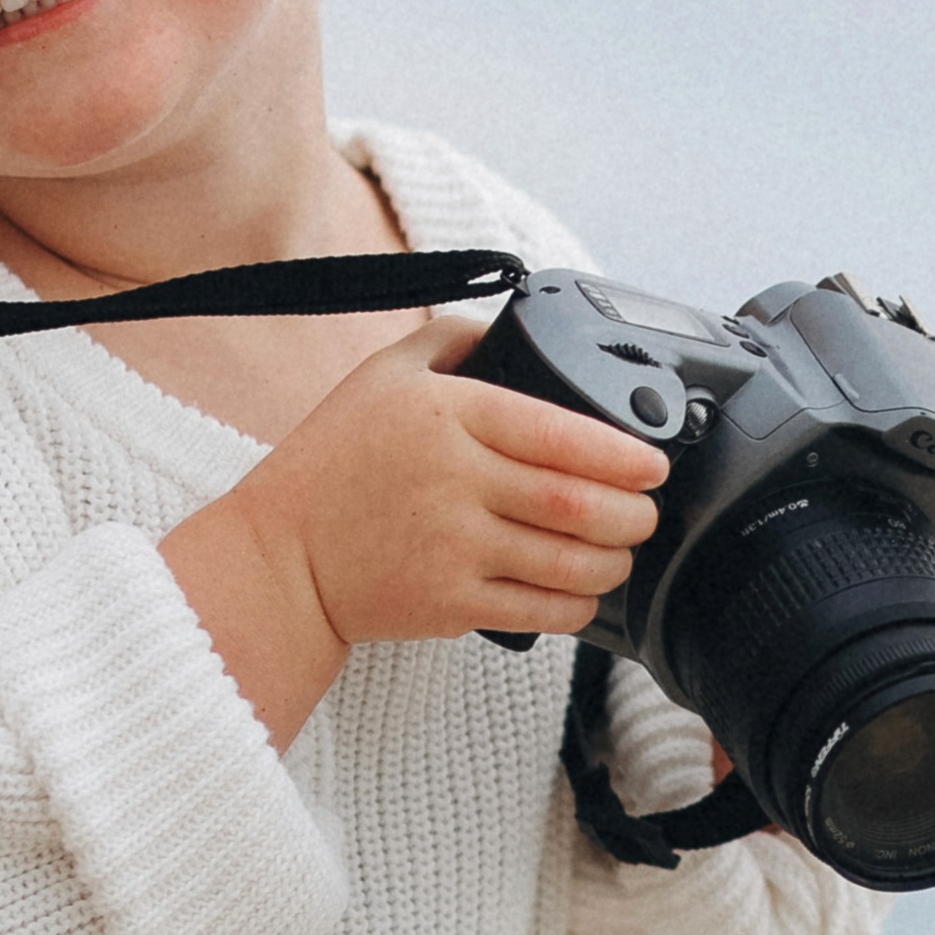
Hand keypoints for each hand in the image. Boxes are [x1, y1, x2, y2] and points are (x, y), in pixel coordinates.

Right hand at [163, 319, 666, 742]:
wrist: (281, 557)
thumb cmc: (333, 462)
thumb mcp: (381, 374)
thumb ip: (451, 338)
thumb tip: (509, 323)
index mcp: (446, 415)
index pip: (558, 432)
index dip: (622, 453)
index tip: (653, 463)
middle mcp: (453, 481)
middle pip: (576, 503)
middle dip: (633, 514)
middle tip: (646, 511)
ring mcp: (452, 548)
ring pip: (568, 561)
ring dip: (613, 561)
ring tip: (622, 551)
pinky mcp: (448, 604)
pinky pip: (540, 611)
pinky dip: (577, 605)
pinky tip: (583, 592)